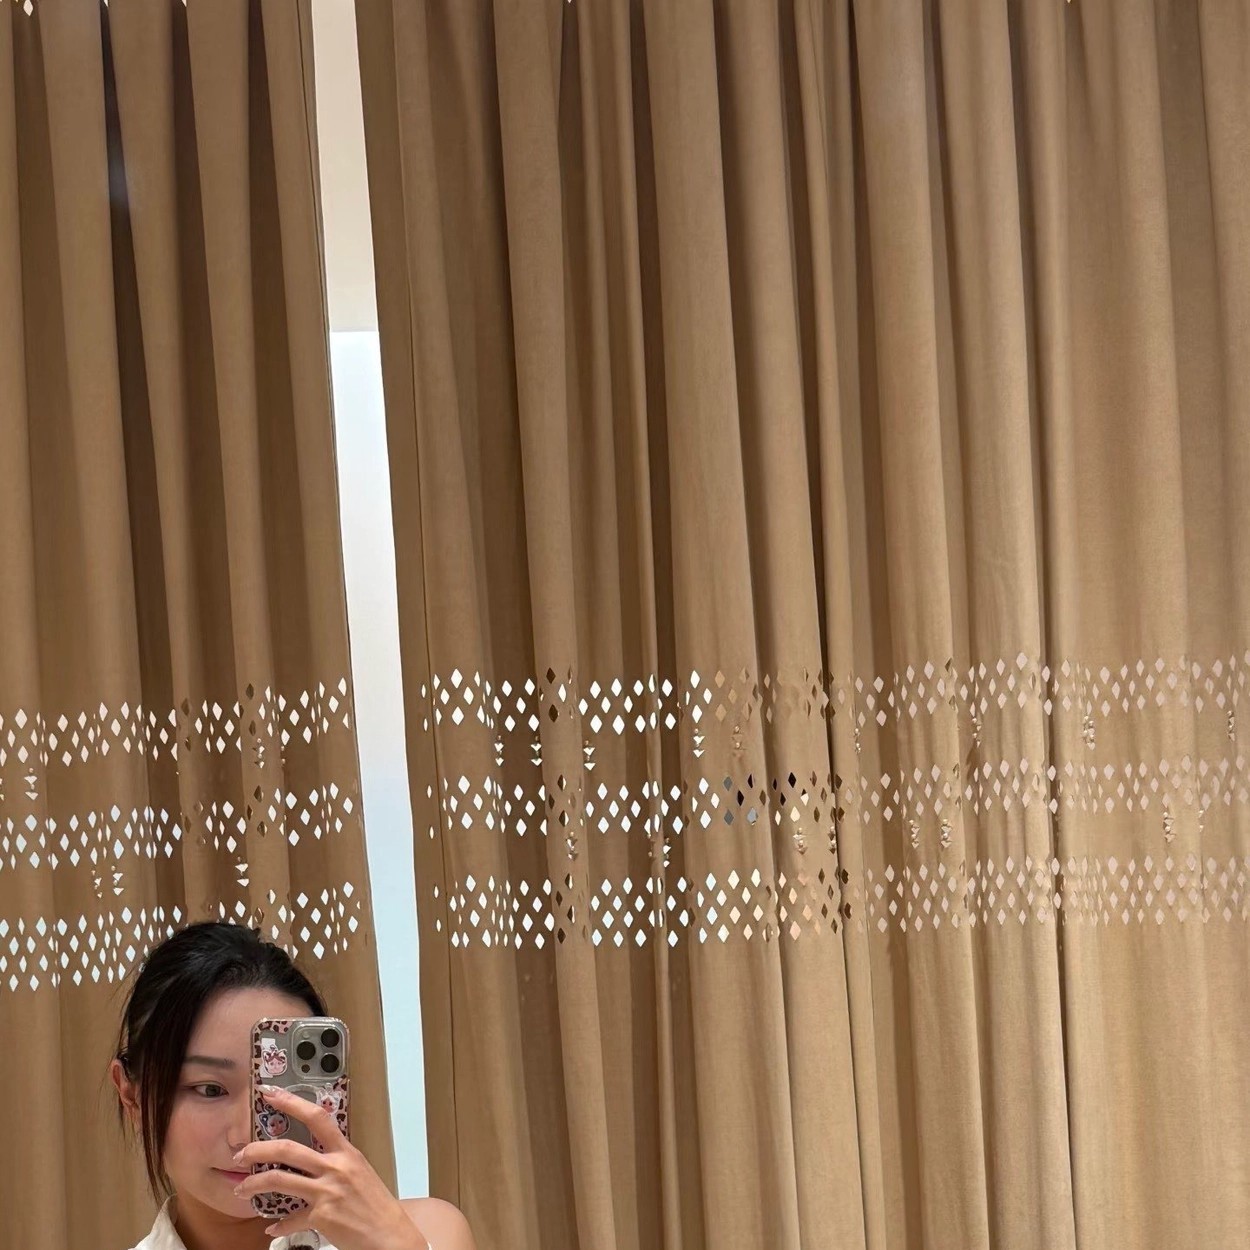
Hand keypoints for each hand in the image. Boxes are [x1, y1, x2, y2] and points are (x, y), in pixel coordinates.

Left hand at [232, 1084, 426, 1248]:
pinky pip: (290, 1219)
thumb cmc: (376, 1205)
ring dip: (254, 1184)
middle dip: (258, 1149)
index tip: (272, 1094)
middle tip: (241, 1153)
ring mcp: (327, 1192)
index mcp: (346, 1152)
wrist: (389, 1235)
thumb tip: (314, 1160)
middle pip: (288, 1149)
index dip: (292, 1103)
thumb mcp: (360, 1172)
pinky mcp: (321, 1217)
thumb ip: (337, 1162)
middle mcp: (335, 1167)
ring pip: (280, 1180)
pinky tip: (271, 1227)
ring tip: (241, 1189)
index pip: (317, 1118)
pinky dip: (278, 1224)